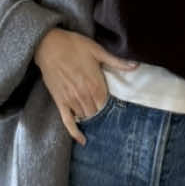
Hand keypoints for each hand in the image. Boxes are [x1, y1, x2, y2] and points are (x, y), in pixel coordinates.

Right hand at [34, 28, 136, 143]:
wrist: (49, 45)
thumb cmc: (73, 45)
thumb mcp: (97, 50)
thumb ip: (116, 61)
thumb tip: (135, 66)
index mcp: (95, 83)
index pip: (107, 104)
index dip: (111, 108)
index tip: (115, 109)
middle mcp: (84, 94)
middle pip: (97, 113)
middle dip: (101, 115)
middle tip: (106, 116)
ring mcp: (71, 100)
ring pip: (85, 117)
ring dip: (91, 119)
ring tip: (96, 122)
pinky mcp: (60, 101)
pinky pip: (68, 121)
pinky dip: (75, 132)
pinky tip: (82, 140)